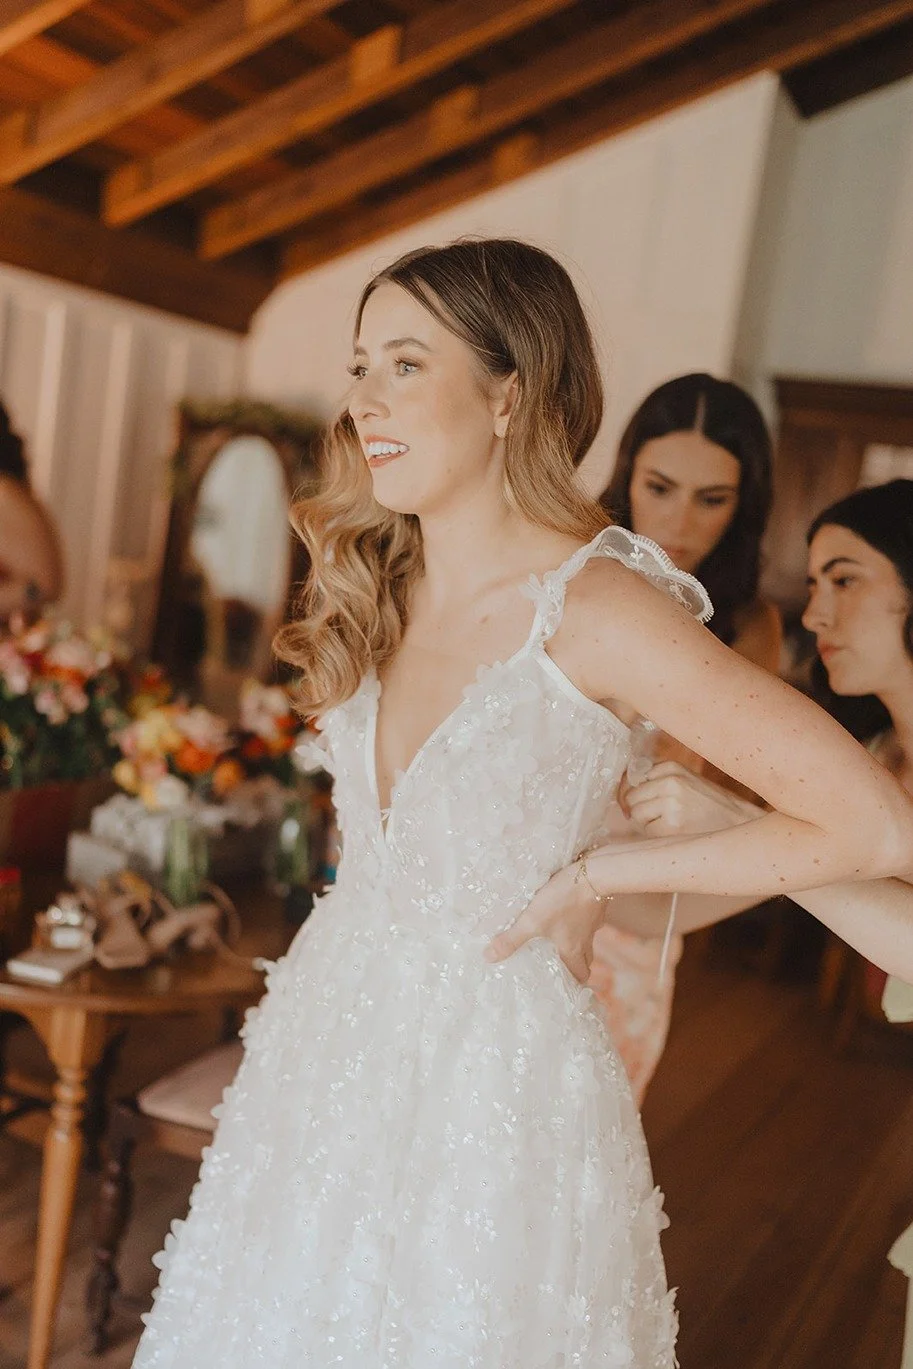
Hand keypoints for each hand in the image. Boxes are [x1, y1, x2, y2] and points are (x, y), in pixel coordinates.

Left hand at [484, 862, 603, 982]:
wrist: (593, 873)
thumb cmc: (563, 901)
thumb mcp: (532, 921)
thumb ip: (511, 939)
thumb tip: (489, 958)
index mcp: (573, 949)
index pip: (580, 976)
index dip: (573, 982)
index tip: (565, 984)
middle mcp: (586, 938)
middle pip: (585, 959)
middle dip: (575, 964)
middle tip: (559, 963)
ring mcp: (593, 921)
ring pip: (586, 939)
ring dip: (575, 941)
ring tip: (558, 938)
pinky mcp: (594, 904)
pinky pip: (587, 919)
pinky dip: (578, 920)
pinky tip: (566, 911)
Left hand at [618, 761, 760, 836]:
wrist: (740, 822)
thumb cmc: (711, 804)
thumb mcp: (687, 780)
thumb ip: (658, 780)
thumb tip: (623, 790)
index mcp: (672, 767)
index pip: (633, 778)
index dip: (633, 793)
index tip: (640, 803)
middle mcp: (670, 782)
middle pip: (631, 797)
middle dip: (638, 809)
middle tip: (658, 818)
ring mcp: (671, 804)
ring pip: (636, 815)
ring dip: (645, 824)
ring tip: (669, 824)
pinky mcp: (673, 826)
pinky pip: (646, 832)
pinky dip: (655, 835)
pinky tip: (673, 834)